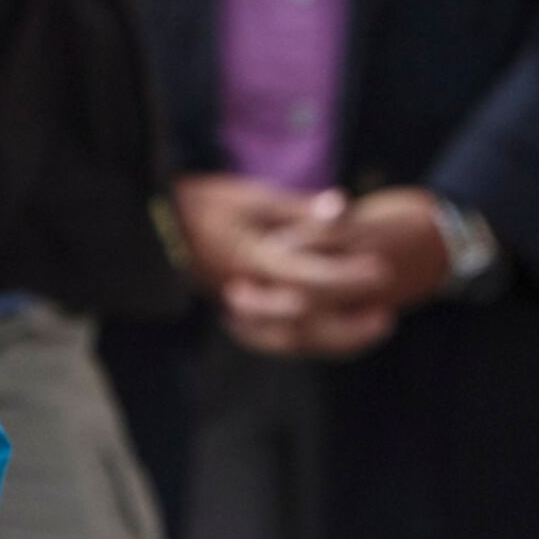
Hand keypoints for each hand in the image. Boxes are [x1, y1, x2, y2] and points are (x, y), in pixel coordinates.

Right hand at [180, 180, 449, 359]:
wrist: (151, 227)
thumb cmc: (200, 203)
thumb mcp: (249, 196)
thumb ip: (297, 208)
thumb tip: (343, 207)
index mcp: (247, 258)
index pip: (306, 277)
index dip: (346, 277)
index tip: (382, 269)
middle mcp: (242, 292)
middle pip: (303, 324)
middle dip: (348, 325)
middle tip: (387, 316)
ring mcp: (236, 310)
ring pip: (291, 342)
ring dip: (336, 339)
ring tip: (375, 327)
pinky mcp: (236, 317)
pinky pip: (277, 341)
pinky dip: (312, 341)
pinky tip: (340, 333)